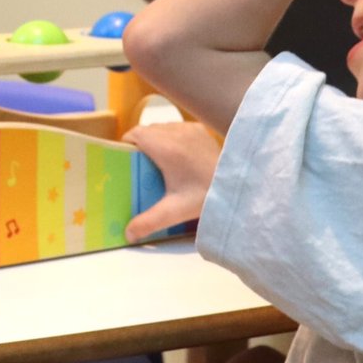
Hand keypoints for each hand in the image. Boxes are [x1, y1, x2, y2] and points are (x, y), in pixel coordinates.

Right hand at [123, 121, 220, 241]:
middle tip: (140, 165)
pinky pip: (176, 128)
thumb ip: (148, 221)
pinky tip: (175, 155)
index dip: (126, 143)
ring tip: (157, 161)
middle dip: (140, 144)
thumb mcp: (174, 211)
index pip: (136, 134)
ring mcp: (189, 128)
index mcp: (166, 148)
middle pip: (147, 131)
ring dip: (156, 139)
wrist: (237, 186)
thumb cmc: (205, 196)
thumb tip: (127, 234)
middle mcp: (176, 133)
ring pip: (162, 128)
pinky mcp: (199, 129)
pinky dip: (171, 137)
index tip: (124, 158)